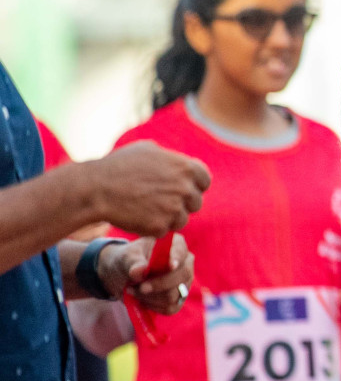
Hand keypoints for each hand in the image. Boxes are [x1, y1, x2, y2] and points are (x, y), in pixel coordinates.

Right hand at [85, 141, 210, 237]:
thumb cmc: (118, 166)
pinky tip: (137, 217)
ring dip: (168, 218)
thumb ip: (170, 158)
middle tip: (159, 201)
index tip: (180, 189)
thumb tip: (180, 162)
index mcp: (187, 168)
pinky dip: (153, 227)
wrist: (95, 188)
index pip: (204, 182)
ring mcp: (174, 209)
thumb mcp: (147, 150)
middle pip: (195, 202)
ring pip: (181, 219)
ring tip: (146, 208)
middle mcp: (185, 189)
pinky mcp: (160, 227)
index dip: (193, 186)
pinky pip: (164, 231)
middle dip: (181, 203)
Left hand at [100, 234, 193, 312]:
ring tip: (133, 291)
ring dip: (150, 296)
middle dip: (159, 284)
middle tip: (139, 287)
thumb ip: (132, 263)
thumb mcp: (126, 257)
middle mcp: (185, 263)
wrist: (123, 276)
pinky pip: (171, 307)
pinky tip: (142, 299)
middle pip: (182, 275)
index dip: (177, 258)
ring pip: (174, 294)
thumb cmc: (127, 261)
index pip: (180, 252)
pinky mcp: (179, 298)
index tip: (171, 265)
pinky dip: (153, 306)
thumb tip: (139, 271)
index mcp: (176, 245)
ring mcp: (184, 282)